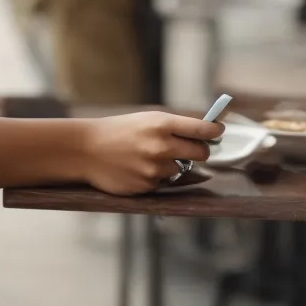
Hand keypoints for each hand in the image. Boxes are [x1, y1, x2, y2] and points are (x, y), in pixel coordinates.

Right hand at [79, 111, 225, 194]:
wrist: (86, 150)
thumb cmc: (119, 130)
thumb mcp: (147, 119)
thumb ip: (176, 126)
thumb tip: (208, 131)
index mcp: (162, 124)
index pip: (203, 129)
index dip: (215, 131)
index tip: (219, 131)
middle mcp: (161, 146)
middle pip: (202, 153)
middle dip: (200, 151)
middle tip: (192, 148)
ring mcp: (154, 169)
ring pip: (182, 169)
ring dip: (174, 164)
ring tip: (150, 157)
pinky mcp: (147, 186)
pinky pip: (165, 182)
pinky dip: (158, 177)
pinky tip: (139, 168)